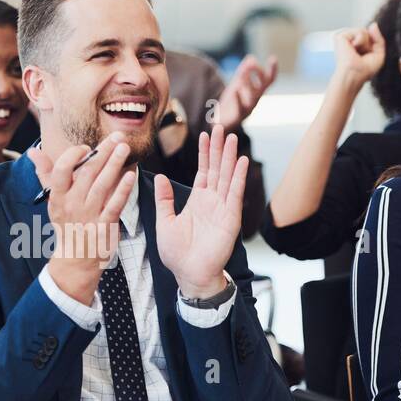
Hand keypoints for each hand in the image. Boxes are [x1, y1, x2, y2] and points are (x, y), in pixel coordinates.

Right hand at [26, 132, 136, 304]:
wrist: (75, 258)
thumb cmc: (66, 222)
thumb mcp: (52, 200)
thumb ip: (45, 173)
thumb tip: (34, 151)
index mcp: (58, 196)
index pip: (62, 170)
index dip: (74, 155)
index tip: (87, 148)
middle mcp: (72, 204)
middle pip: (87, 173)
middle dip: (103, 152)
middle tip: (117, 136)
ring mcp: (89, 215)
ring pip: (102, 185)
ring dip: (115, 164)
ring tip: (124, 148)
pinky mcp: (104, 225)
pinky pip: (115, 204)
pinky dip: (123, 189)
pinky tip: (130, 175)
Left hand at [154, 123, 247, 297]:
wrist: (190, 274)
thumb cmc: (177, 254)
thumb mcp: (164, 221)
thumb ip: (164, 199)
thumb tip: (159, 178)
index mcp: (197, 201)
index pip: (203, 171)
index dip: (204, 153)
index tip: (205, 134)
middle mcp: (212, 201)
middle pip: (217, 168)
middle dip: (218, 148)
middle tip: (220, 126)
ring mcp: (223, 208)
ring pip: (226, 176)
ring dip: (230, 157)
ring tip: (232, 137)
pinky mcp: (230, 218)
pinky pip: (234, 193)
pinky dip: (238, 177)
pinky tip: (242, 161)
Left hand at [214, 54, 278, 131]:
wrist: (221, 122)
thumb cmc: (232, 103)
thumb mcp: (238, 84)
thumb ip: (244, 72)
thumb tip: (251, 57)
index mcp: (257, 91)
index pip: (269, 80)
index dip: (272, 70)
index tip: (273, 58)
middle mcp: (256, 100)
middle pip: (262, 87)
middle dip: (259, 74)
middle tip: (251, 64)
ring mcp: (248, 109)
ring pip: (253, 97)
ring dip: (249, 84)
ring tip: (242, 74)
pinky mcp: (238, 116)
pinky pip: (240, 107)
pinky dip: (239, 99)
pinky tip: (236, 90)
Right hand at [332, 22, 384, 87]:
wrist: (355, 75)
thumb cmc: (365, 70)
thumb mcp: (378, 53)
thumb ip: (379, 38)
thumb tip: (373, 24)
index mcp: (355, 45)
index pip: (369, 35)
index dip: (372, 44)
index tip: (367, 56)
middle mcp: (348, 41)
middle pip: (367, 32)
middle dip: (369, 43)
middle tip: (361, 55)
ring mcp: (344, 38)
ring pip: (364, 31)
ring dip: (365, 43)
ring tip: (356, 52)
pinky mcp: (340, 36)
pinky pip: (359, 31)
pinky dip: (360, 41)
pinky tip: (352, 48)